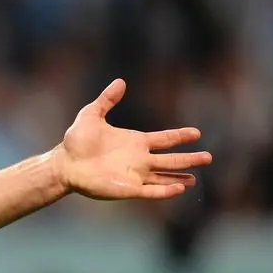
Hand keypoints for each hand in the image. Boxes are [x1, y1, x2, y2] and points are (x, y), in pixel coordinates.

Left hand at [55, 79, 211, 199]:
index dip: (180, 136)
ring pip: (163, 176)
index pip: (164, 139)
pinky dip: (165, 191)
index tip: (196, 133)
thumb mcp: (91, 114)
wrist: (64, 163)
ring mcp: (134, 175)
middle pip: (170, 159)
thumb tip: (120, 81)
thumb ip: (107, 100)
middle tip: (208, 157)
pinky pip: (151, 191)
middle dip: (189, 159)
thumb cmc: (76, 141)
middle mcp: (139, 159)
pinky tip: (179, 189)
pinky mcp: (127, 188)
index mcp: (135, 142)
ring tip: (195, 179)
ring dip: (179, 177)